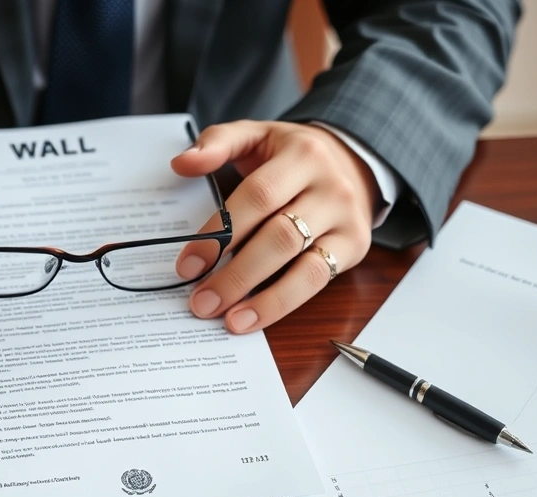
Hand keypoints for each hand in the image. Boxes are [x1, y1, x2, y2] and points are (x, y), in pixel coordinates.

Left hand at [171, 120, 378, 332]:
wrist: (352, 159)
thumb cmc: (291, 154)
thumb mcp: (256, 135)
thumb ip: (217, 143)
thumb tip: (182, 163)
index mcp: (302, 155)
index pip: (257, 197)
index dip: (221, 233)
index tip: (189, 265)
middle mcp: (330, 188)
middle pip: (280, 237)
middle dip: (237, 275)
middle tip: (201, 301)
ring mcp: (346, 219)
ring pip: (306, 267)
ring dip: (264, 299)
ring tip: (229, 320)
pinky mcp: (354, 246)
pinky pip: (319, 281)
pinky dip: (284, 302)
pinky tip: (255, 317)